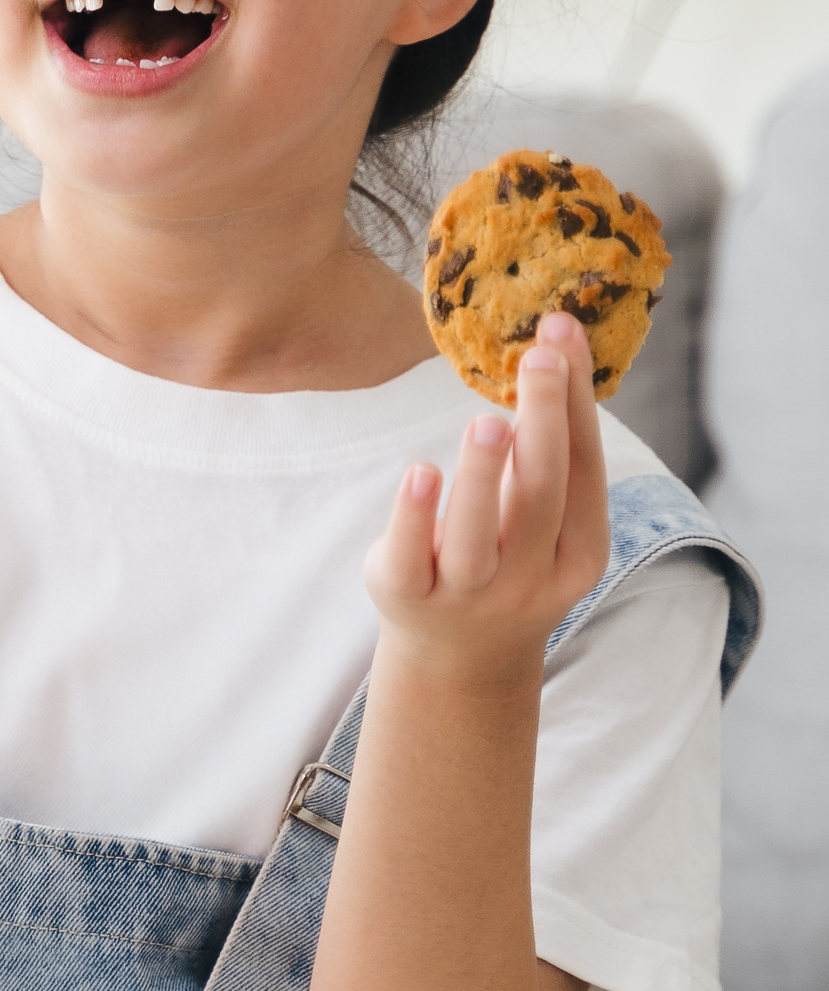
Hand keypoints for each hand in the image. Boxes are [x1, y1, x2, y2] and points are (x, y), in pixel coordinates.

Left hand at [364, 311, 609, 690]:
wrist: (460, 658)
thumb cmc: (509, 560)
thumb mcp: (545, 521)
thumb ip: (551, 454)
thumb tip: (555, 346)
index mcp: (579, 552)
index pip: (583, 468)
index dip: (575, 401)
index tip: (562, 333)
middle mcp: (529, 578)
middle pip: (540, 495)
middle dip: (542, 422)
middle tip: (536, 357)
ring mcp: (468, 594)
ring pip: (480, 534)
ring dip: (483, 474)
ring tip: (488, 420)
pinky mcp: (409, 596)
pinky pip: (413, 555)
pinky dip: (416, 515)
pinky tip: (420, 471)